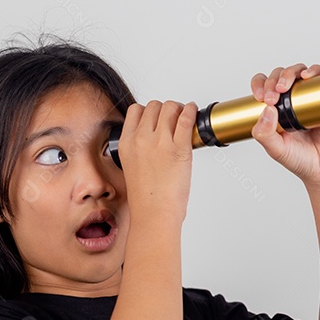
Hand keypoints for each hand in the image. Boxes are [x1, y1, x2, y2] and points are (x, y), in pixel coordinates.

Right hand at [117, 99, 195, 221]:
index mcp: (126, 142)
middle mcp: (141, 138)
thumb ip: (140, 149)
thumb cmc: (146, 197)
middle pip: (154, 106)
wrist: (154, 213)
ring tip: (184, 116)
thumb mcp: (132, 166)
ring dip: (179, 108)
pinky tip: (193, 112)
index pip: (136, 110)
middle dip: (166, 109)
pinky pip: (186, 118)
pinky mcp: (180, 148)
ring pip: (170, 107)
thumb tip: (156, 138)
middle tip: (174, 117)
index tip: (158, 117)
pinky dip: (191, 111)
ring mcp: (160, 142)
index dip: (149, 111)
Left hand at [250, 64, 319, 187]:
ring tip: (285, 87)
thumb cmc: (301, 161)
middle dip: (273, 81)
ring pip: (298, 72)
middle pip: (279, 76)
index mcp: (274, 110)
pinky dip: (314, 71)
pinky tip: (307, 76)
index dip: (260, 85)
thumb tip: (266, 109)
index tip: (260, 97)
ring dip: (289, 73)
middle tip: (273, 98)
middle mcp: (291, 101)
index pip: (263, 87)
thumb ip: (265, 133)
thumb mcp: (276, 150)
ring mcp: (309, 99)